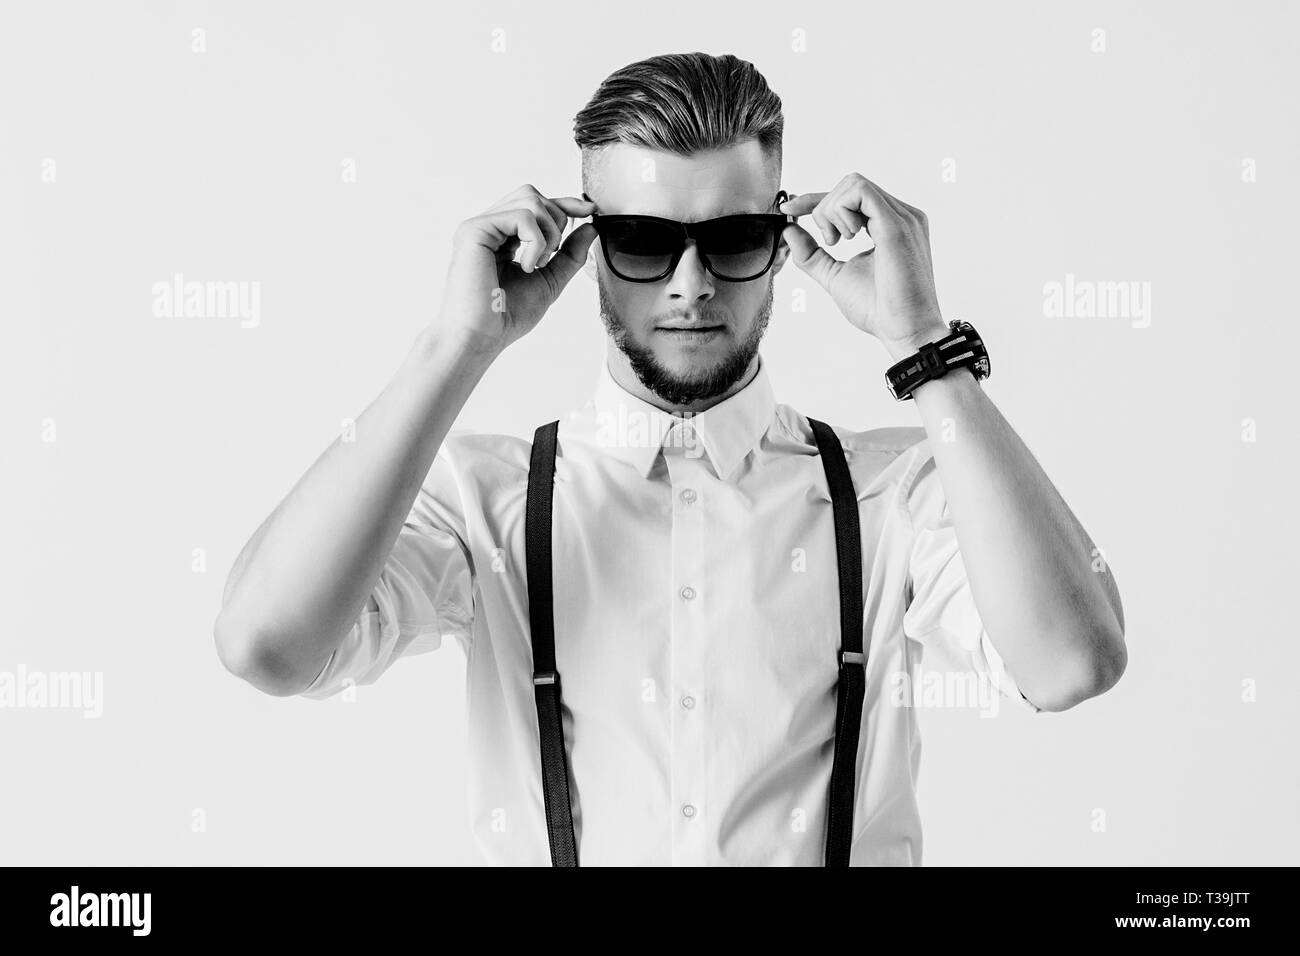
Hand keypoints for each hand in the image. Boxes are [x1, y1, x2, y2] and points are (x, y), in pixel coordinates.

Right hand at [433, 184, 596, 355]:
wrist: (480, 336)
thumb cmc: (505, 316)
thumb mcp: (549, 280)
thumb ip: (569, 254)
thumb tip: (590, 226)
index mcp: (501, 237)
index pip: (535, 205)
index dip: (565, 203)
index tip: (590, 210)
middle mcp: (488, 227)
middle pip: (533, 195)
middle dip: (556, 221)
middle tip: (550, 256)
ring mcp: (479, 226)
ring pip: (530, 200)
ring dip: (548, 231)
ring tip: (538, 263)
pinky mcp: (474, 230)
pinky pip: (522, 215)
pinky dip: (536, 241)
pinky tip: (528, 266)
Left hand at [780, 174, 948, 358]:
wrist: (905, 331)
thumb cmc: (879, 309)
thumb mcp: (835, 276)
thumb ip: (812, 254)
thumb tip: (789, 230)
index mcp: (891, 225)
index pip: (851, 196)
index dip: (815, 199)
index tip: (790, 210)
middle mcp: (901, 215)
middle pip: (850, 184)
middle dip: (824, 207)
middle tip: (828, 242)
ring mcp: (903, 217)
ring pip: (853, 184)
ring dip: (832, 211)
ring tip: (837, 243)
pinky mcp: (897, 224)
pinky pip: (860, 192)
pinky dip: (841, 211)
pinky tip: (845, 239)